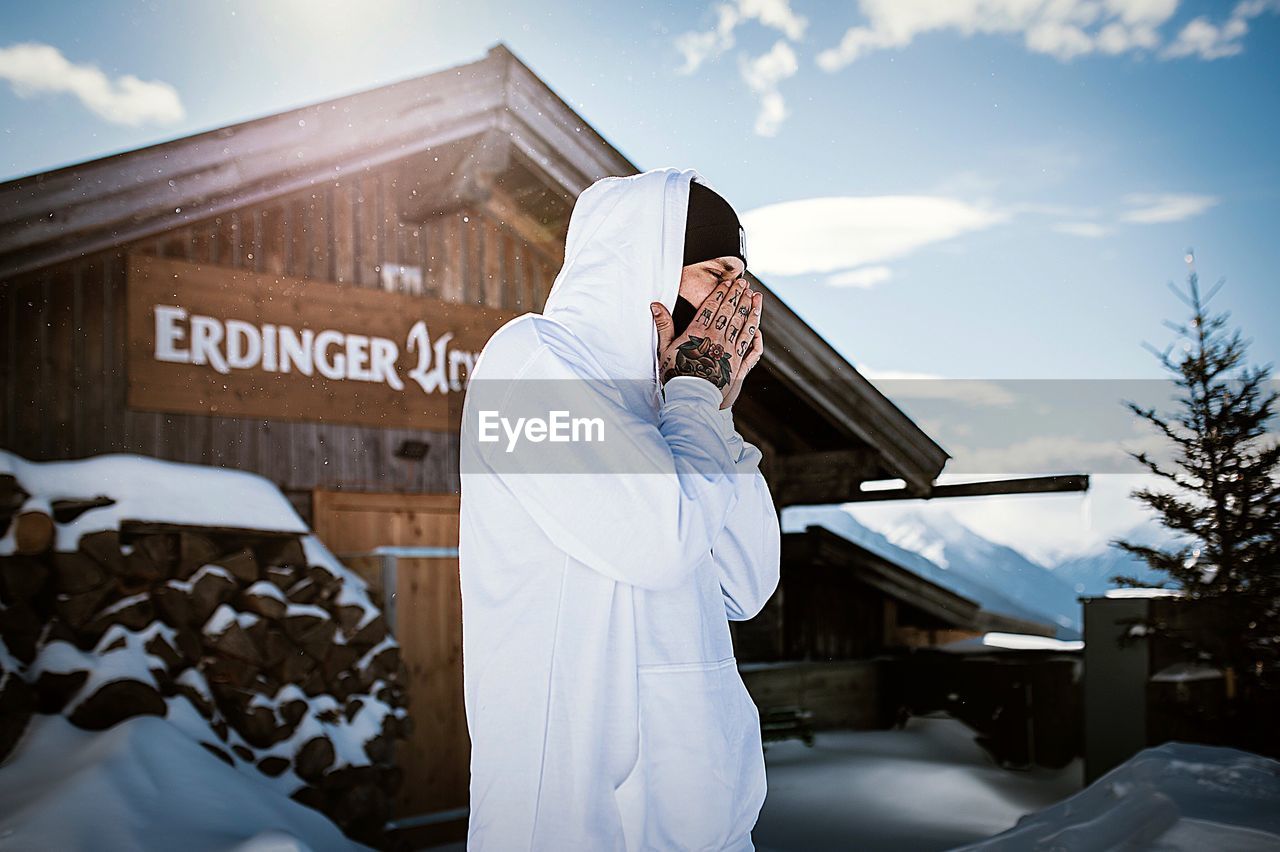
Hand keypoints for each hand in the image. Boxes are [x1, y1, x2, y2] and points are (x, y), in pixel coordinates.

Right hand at [652, 276, 764, 408]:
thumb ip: (664, 325)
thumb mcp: (665, 349)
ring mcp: (730, 351)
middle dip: (737, 295)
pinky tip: (758, 326)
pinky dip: (756, 334)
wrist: (690, 398)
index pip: (712, 307)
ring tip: (755, 296)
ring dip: (750, 309)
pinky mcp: (739, 364)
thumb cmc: (675, 375)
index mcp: (698, 333)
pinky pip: (751, 346)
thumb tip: (655, 305)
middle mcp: (717, 338)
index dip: (721, 293)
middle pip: (730, 312)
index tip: (728, 282)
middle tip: (744, 283)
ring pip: (744, 325)